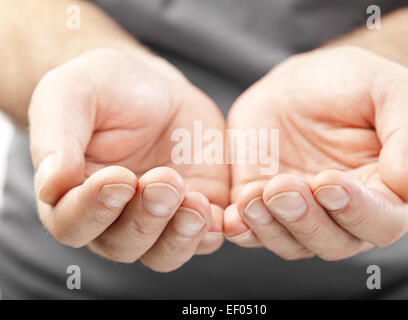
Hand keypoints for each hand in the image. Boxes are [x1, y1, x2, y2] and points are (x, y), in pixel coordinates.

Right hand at [29, 48, 227, 271]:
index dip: (93, 209)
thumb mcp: (71, 94)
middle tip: (163, 181)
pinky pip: (203, 238)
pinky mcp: (195, 209)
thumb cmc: (105, 89)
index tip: (118, 177)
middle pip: (122, 245)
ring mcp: (158, 217)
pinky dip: (211, 232)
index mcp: (72, 194)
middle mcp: (114, 217)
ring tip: (193, 200)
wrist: (155, 88)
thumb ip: (57, 137)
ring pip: (164, 254)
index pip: (72, 224)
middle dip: (144, 219)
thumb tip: (52, 185)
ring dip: (179, 235)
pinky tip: (217, 210)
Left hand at [224, 46, 407, 260]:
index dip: (358, 211)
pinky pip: (252, 231)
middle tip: (284, 187)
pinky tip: (231, 216)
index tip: (329, 182)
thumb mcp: (394, 91)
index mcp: (385, 192)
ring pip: (291, 244)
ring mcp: (300, 212)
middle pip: (332, 242)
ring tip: (253, 196)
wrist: (302, 82)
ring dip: (271, 227)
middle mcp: (343, 212)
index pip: (382, 222)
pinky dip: (242, 230)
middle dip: (306, 220)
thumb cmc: (353, 84)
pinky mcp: (263, 203)